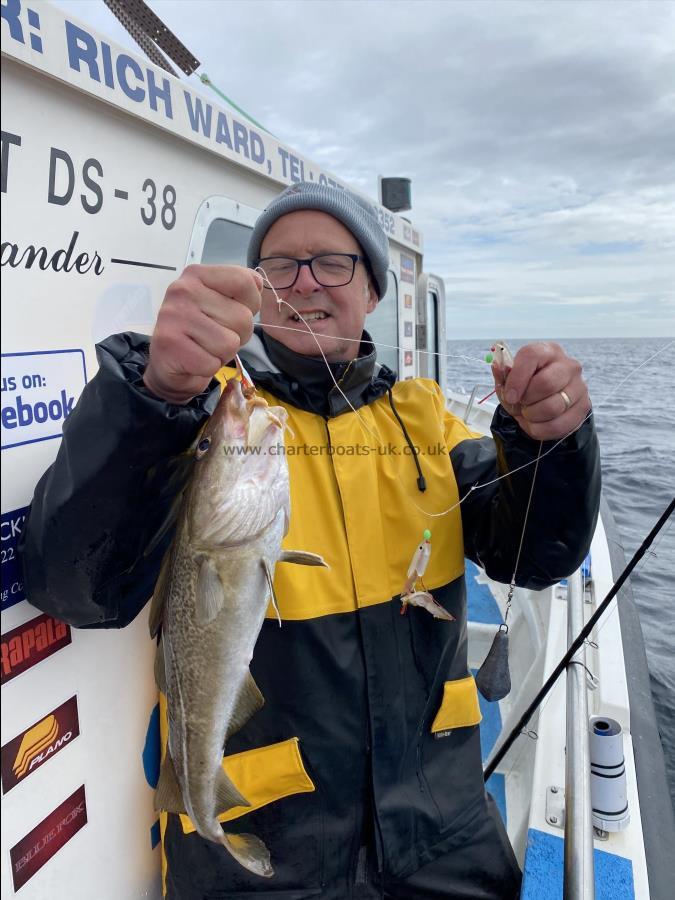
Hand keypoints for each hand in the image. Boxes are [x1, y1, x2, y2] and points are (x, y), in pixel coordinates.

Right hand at [143, 265, 261, 403]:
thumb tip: (257, 282)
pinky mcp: (169, 344)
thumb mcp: (220, 302)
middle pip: (243, 318)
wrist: (167, 362)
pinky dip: (208, 367)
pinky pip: (212, 363)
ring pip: (229, 343)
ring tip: (205, 348)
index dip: (251, 304)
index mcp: (196, 274)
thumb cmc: (201, 331)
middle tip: (214, 337)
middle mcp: (182, 290)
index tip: (234, 312)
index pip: (244, 281)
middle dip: (237, 335)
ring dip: (223, 353)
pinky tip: (194, 360)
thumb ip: (240, 289)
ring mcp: (173, 317)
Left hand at [492, 341, 590, 440]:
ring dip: (532, 416)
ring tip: (528, 414)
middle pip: (546, 383)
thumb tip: (498, 367)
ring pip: (553, 407)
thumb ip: (503, 374)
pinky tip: (536, 424)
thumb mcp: (509, 381)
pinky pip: (558, 425)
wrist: (546, 403)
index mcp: (547, 351)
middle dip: (527, 400)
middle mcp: (568, 365)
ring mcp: (579, 386)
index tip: (510, 395)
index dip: (517, 378)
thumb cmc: (526, 387)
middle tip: (521, 404)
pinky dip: (540, 429)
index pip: (532, 356)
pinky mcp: (583, 408)